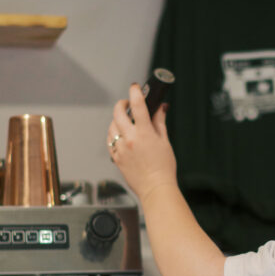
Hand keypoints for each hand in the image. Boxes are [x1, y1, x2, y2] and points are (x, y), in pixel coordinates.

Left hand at [106, 83, 175, 201]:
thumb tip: (160, 108)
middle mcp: (129, 139)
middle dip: (122, 104)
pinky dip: (113, 134)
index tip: (135, 87)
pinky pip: (109, 141)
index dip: (135, 92)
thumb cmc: (163, 168)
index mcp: (144, 133)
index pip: (137, 105)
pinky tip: (120, 136)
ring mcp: (120, 149)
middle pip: (118, 112)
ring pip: (111, 126)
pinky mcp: (116, 157)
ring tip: (125, 122)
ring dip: (116, 120)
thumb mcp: (165, 142)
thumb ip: (159, 122)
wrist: (155, 188)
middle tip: (127, 104)